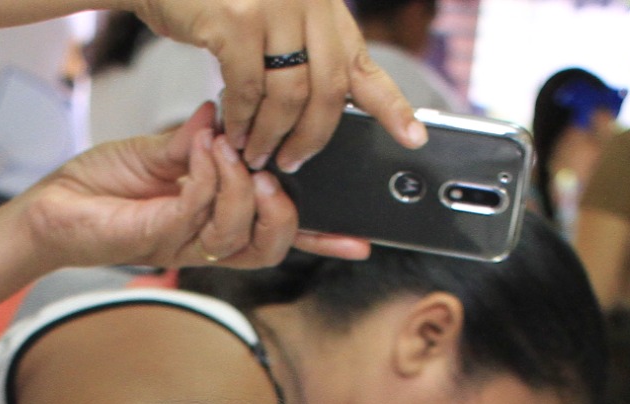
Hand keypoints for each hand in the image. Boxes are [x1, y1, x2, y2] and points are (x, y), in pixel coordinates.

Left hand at [17, 109, 299, 274]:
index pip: (277, 236)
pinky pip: (200, 211)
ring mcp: (183, 243)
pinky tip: (200, 150)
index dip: (321, 240)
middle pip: (270, 247)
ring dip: (239, 184)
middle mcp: (205, 240)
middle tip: (269, 172)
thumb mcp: (159, 152)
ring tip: (225, 148)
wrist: (53, 205)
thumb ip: (197, 142)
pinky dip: (208, 175)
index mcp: (216, 222)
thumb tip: (226, 116)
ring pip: (239, 231)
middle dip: (284, 211)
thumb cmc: (101, 185)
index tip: (358, 237)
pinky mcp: (157, 237)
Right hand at [129, 0, 422, 169]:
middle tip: (294, 161)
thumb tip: (320, 112)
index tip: (413, 136)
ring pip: (288, 94)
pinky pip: (247, 88)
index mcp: (323, 7)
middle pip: (328, 89)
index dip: (392, 105)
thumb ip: (303, 52)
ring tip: (256, 154)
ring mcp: (275, 7)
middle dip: (312, 136)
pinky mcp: (237, 19)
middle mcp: (307, 1)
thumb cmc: (216, 1)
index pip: (362, 62)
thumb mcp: (273, 20)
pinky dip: (241, 119)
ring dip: (271, 134)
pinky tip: (233, 132)